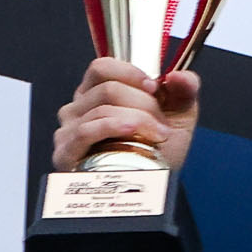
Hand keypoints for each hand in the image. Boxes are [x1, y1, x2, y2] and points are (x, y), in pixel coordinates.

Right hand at [53, 56, 197, 175]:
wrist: (154, 184)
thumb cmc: (158, 148)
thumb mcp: (179, 115)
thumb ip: (184, 90)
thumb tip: (180, 75)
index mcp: (98, 93)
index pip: (102, 67)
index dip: (130, 72)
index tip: (155, 87)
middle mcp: (79, 108)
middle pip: (108, 89)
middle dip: (145, 104)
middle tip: (162, 122)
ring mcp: (70, 129)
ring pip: (102, 109)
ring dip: (139, 120)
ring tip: (158, 136)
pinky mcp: (67, 152)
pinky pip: (87, 130)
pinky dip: (115, 127)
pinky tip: (133, 133)